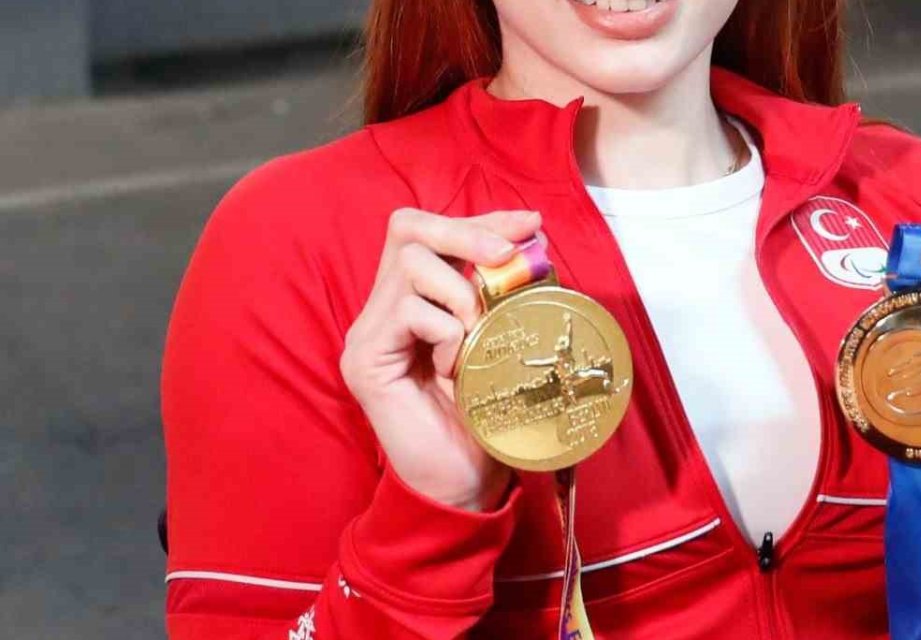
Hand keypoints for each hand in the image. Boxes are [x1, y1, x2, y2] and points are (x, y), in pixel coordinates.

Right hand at [340, 208, 541, 509]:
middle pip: (408, 229)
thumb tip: (534, 240)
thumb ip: (504, 295)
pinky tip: (455, 370)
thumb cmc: (486, 417)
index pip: (430, 233)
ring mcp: (366, 334)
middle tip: (507, 256)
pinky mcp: (364, 361)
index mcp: (410, 301)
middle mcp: (380, 311)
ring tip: (478, 337)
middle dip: (467, 233)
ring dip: (462, 293)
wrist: (464, 484)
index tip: (530, 224)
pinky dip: (448, 333)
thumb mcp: (503, 342)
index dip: (479, 220)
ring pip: (411, 264)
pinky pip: (411, 312)